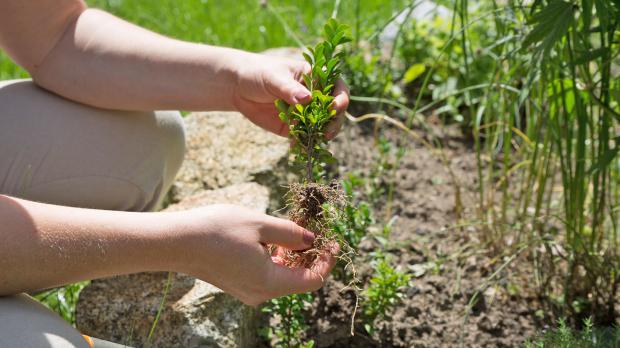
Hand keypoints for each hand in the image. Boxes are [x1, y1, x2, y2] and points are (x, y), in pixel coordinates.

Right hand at [175, 204, 337, 305]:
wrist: (176, 241)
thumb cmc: (217, 230)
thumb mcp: (261, 224)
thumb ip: (291, 234)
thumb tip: (312, 240)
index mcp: (269, 282)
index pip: (313, 280)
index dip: (327, 260)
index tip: (332, 239)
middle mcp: (260, 293)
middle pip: (299, 279)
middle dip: (310, 255)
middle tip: (313, 228)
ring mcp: (248, 291)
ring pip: (283, 276)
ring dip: (293, 255)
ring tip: (293, 229)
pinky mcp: (238, 284)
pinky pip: (267, 275)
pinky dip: (277, 258)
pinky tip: (273, 239)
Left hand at [231, 52, 348, 138]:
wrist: (239, 88)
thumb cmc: (259, 73)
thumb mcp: (274, 78)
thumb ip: (289, 89)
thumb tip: (307, 99)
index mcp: (316, 78)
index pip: (337, 88)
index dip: (341, 98)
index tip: (335, 107)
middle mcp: (315, 97)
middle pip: (335, 112)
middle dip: (334, 122)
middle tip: (327, 131)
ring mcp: (306, 114)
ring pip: (322, 127)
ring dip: (321, 135)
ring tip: (314, 140)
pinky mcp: (294, 127)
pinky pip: (304, 137)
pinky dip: (303, 144)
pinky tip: (297, 147)